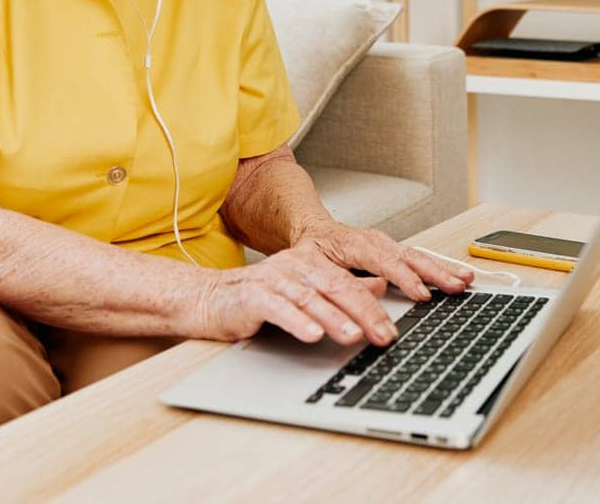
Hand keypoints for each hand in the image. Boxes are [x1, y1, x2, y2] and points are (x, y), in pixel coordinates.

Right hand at [190, 243, 399, 346]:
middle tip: (385, 335)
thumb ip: (341, 288)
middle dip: (364, 313)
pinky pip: (278, 309)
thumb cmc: (257, 299)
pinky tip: (312, 335)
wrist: (205, 299)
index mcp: (310, 262)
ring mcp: (272, 279)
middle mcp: (294, 266)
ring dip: (335, 318)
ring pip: (310, 299)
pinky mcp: (251, 296)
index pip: (350, 284)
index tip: (394, 329)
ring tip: (355, 336)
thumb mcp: (305, 292)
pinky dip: (297, 322)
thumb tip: (380, 286)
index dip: (375, 306)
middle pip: (336, 288)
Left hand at [297, 221, 473, 304]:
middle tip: (455, 286)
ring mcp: (386, 245)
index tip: (421, 294)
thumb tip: (372, 289)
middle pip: (409, 256)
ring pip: (418, 255)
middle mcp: (375, 241)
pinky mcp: (393, 251)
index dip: (404, 278)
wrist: (312, 230)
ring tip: (465, 279)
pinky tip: (458, 275)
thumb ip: (338, 277)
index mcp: (354, 243)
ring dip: (443, 268)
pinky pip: (419, 258)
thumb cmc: (311, 250)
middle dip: (435, 272)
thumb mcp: (312, 265)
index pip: (383, 261)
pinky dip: (440, 267)